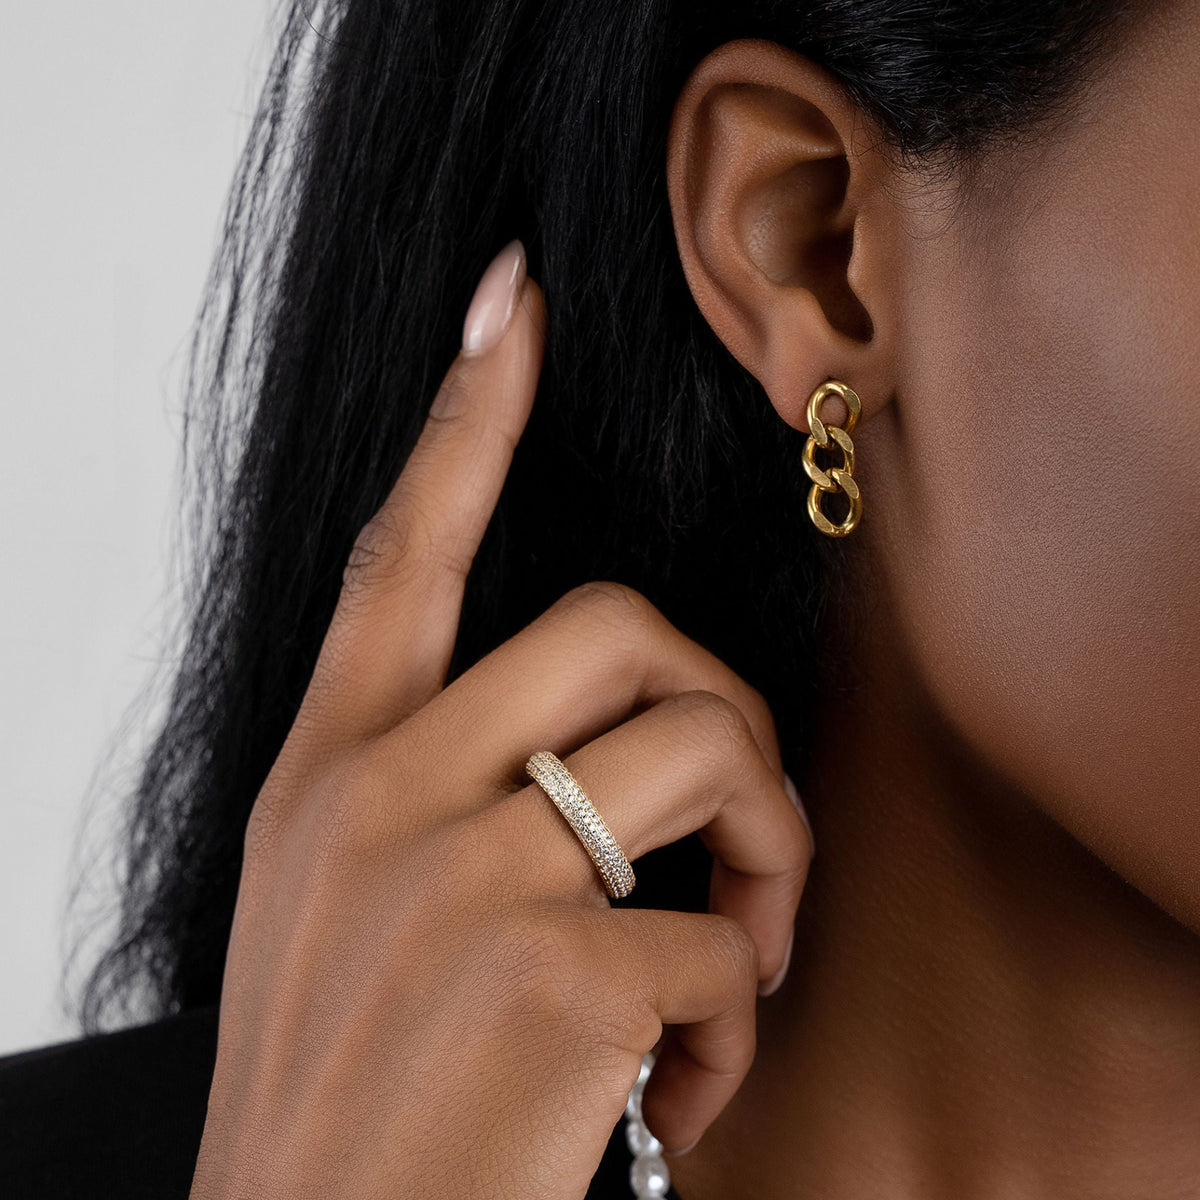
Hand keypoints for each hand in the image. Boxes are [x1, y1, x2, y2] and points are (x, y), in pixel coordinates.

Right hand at [188, 241, 814, 1199]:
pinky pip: (720, 952)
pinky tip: (679, 1096)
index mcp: (334, 762)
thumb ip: (427, 792)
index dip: (464, 411)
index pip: (404, 546)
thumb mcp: (334, 896)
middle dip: (724, 710)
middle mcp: (392, 793)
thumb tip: (569, 742)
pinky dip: (732, 1028)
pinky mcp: (553, 978)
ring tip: (738, 959)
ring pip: (703, 750)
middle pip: (621, 628)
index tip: (510, 299)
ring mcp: (470, 876)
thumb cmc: (337, 1074)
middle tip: (743, 819)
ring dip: (766, 859)